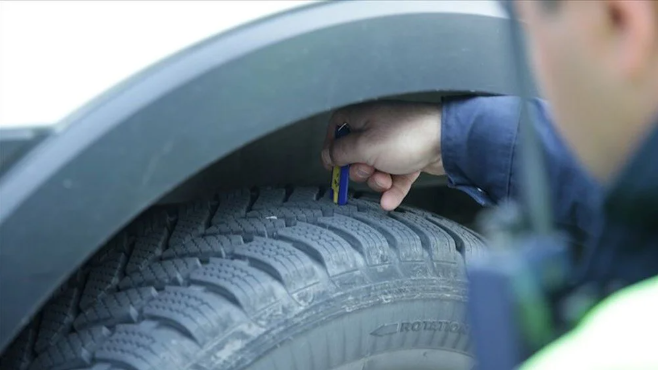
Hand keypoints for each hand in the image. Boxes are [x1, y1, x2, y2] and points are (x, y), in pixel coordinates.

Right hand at [321, 101, 443, 210]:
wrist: (448, 140)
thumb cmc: (405, 137)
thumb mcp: (363, 146)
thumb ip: (340, 152)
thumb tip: (328, 156)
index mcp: (362, 118)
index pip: (336, 130)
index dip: (332, 148)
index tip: (333, 165)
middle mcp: (377, 128)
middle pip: (355, 155)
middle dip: (360, 171)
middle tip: (369, 171)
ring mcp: (394, 143)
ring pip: (375, 169)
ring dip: (378, 181)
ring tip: (388, 181)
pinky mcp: (410, 157)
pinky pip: (395, 176)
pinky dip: (393, 189)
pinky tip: (389, 202)